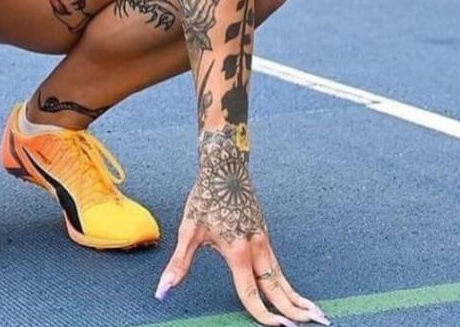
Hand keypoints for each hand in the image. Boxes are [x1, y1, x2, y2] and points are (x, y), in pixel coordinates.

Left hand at [156, 127, 328, 325]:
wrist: (225, 168)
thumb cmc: (206, 197)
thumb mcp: (188, 230)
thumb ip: (179, 264)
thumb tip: (163, 290)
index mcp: (238, 251)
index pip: (252, 293)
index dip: (263, 314)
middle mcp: (256, 248)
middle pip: (277, 288)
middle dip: (295, 310)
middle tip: (316, 325)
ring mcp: (264, 241)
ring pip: (282, 277)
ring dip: (298, 298)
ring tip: (316, 314)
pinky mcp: (265, 234)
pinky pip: (278, 265)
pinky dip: (289, 282)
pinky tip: (293, 292)